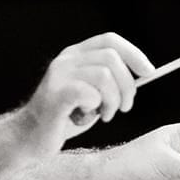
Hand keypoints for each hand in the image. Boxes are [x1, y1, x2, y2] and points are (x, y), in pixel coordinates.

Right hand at [17, 32, 155, 153]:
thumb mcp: (91, 92)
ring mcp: (59, 76)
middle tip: (123, 108)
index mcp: (75, 55)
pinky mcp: (55, 96)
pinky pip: (88, 93)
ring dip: (112, 101)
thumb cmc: (64, 118)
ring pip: (104, 76)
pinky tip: (86, 116)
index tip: (149, 73)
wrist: (30, 138)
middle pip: (112, 58)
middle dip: (127, 86)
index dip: (134, 54)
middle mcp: (66, 60)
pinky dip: (95, 107)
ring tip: (103, 115)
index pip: (111, 41)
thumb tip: (144, 73)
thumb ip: (110, 80)